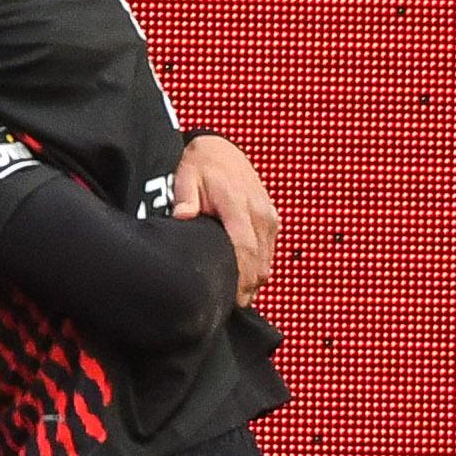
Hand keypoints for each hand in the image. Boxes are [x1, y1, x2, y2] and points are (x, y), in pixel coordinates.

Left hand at [172, 131, 278, 303]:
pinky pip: (269, 254)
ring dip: (254, 282)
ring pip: (267, 262)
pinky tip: (243, 279)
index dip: (240, 279)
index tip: (231, 298)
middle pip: (259, 262)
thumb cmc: (201, 165)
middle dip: (247, 288)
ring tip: (235, 296)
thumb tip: (183, 216)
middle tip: (230, 305)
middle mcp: (260, 212)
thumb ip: (185, 198)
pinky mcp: (273, 222)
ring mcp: (269, 217)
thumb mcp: (186, 177)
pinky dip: (258, 269)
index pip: (245, 249)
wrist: (221, 150)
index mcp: (238, 204)